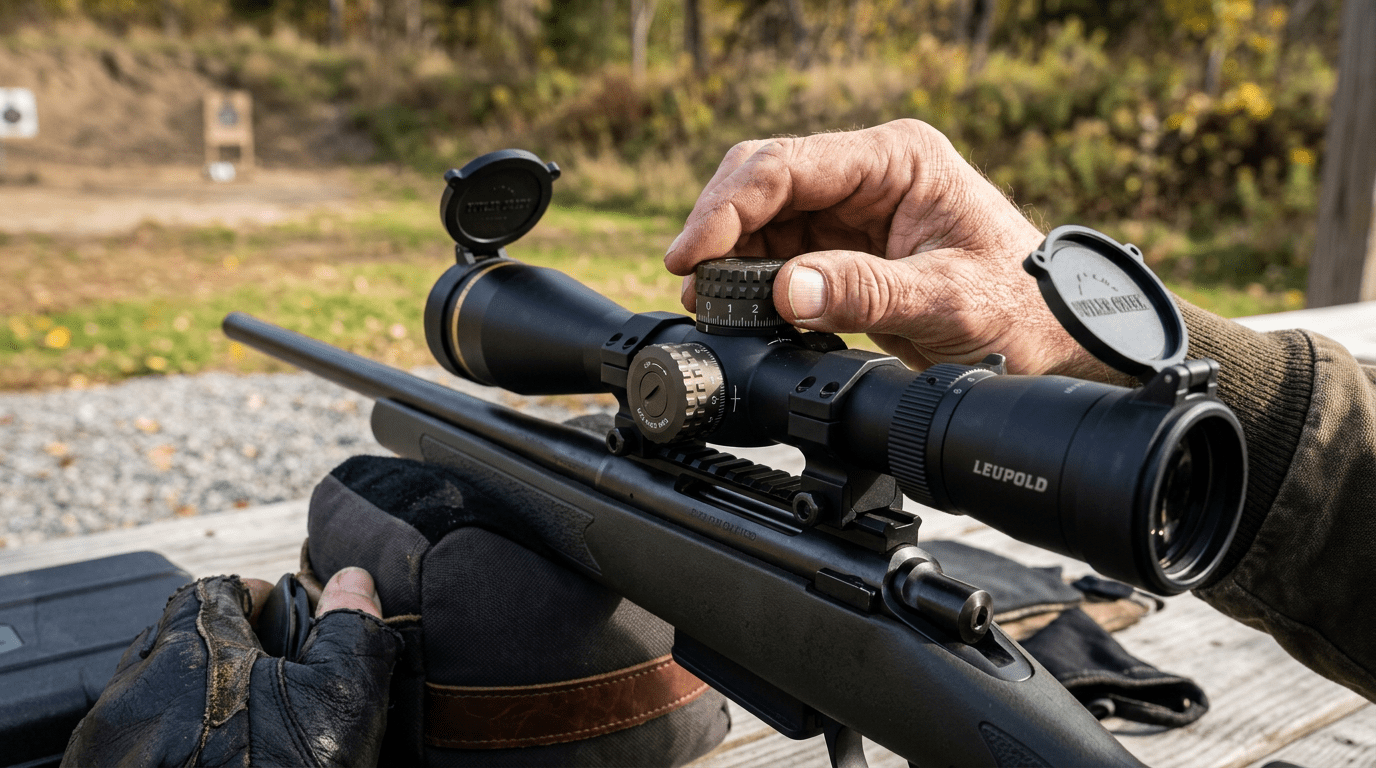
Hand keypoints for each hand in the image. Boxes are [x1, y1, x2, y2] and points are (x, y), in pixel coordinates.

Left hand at [62, 569, 399, 767]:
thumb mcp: (339, 700)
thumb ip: (349, 632)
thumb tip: (353, 582)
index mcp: (190, 648)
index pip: (213, 591)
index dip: (251, 597)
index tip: (276, 612)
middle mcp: (135, 690)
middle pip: (174, 638)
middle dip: (217, 645)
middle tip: (265, 671)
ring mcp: (108, 745)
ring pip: (146, 694)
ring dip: (186, 695)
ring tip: (237, 722)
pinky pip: (130, 743)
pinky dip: (164, 742)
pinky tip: (208, 760)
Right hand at [665, 119, 1112, 379]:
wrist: (1047, 335)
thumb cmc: (1018, 305)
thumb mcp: (947, 301)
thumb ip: (867, 292)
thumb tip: (790, 290)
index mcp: (898, 158)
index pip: (788, 165)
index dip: (728, 206)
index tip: (693, 253)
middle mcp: (869, 172)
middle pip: (763, 180)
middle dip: (717, 227)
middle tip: (690, 279)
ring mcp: (853, 207)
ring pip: (762, 216)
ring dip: (729, 257)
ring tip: (708, 303)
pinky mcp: (843, 245)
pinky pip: (778, 251)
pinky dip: (751, 278)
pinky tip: (737, 307)